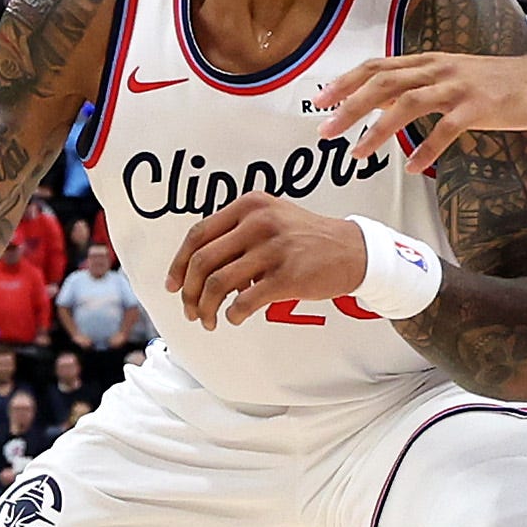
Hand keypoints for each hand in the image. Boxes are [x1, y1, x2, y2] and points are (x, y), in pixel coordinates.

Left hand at [165, 193, 368, 328]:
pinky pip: (245, 301)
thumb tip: (199, 268)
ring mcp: (274, 248)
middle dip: (189, 292)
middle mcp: (259, 222)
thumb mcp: (272, 218)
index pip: (198, 235)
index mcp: (250, 206)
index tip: (172, 285)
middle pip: (203, 261)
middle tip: (190, 310)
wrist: (354, 250)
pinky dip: (233, 314)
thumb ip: (236, 234)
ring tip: (208, 320)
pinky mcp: (288, 276)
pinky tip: (234, 318)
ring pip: (219, 283)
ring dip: (207, 308)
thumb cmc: (307, 239)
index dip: (179, 264)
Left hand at [319, 48, 526, 171]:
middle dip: (349, 106)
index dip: (345, 82)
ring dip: (377, 130)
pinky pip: (447, 129)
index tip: (319, 101)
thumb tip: (376, 101)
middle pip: (383, 83)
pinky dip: (427, 148)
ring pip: (408, 104)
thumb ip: (414, 87)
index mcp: (427, 62)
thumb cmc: (492, 84)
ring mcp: (458, 87)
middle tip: (324, 130)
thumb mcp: (448, 78)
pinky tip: (413, 167)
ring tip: (356, 153)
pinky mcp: (479, 107)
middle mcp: (437, 69)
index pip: (377, 67)